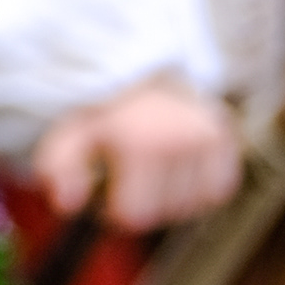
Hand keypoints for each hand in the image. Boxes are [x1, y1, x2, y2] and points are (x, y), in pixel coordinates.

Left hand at [32, 77, 243, 230]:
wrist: (136, 68)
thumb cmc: (98, 110)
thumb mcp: (68, 133)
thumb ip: (59, 168)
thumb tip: (67, 205)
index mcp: (140, 140)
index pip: (135, 216)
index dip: (114, 211)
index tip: (105, 193)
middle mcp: (181, 137)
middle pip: (165, 213)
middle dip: (144, 204)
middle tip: (128, 176)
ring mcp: (209, 137)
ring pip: (193, 206)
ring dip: (171, 198)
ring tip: (152, 168)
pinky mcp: (226, 137)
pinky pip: (218, 191)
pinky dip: (200, 189)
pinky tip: (178, 168)